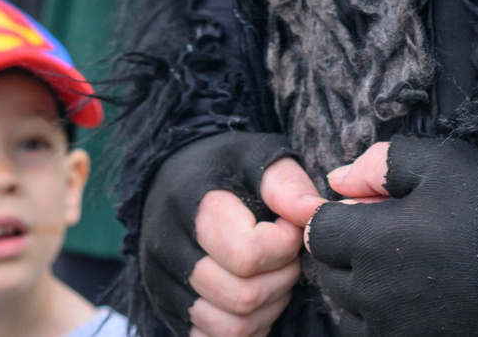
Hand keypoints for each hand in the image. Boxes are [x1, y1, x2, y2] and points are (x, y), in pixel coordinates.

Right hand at [142, 133, 323, 336]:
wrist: (174, 177)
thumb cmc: (225, 167)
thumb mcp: (258, 157)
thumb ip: (287, 185)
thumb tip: (314, 214)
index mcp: (192, 207)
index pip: (248, 255)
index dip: (284, 244)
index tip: (288, 225)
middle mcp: (168, 250)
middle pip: (243, 297)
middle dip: (281, 279)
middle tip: (286, 255)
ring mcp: (163, 285)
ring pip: (231, 328)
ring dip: (267, 308)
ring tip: (273, 274)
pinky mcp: (168, 309)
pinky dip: (245, 330)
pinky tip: (255, 299)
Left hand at [307, 138, 477, 336]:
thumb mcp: (441, 164)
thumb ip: (381, 163)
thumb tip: (337, 179)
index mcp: (373, 241)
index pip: (320, 230)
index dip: (338, 216)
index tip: (364, 212)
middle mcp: (373, 291)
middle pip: (329, 272)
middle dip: (346, 252)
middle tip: (384, 238)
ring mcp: (391, 327)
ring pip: (347, 309)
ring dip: (360, 289)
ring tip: (397, 271)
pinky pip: (371, 334)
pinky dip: (378, 319)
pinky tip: (408, 299)